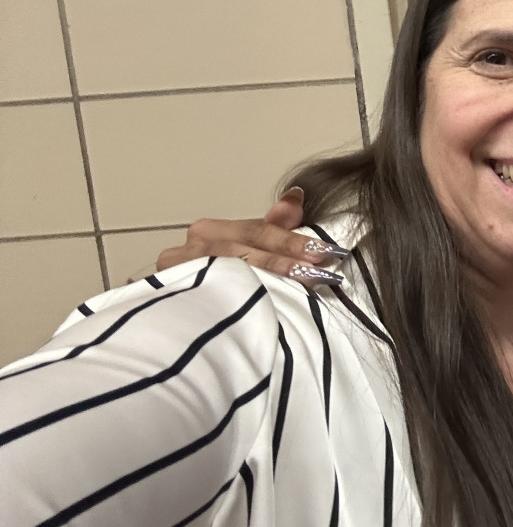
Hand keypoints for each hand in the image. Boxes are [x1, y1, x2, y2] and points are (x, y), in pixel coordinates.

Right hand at [154, 188, 346, 285]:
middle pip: (243, 246)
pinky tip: (266, 302)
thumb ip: (271, 226)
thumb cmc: (217, 284)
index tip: (326, 250)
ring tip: (304, 279)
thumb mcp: (247, 253)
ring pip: (229, 266)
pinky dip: (241, 294)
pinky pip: (211, 293)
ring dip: (270, 272)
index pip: (255, 230)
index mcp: (208, 232)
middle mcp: (190, 247)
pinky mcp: (171, 296)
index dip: (292, 238)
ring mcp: (176, 272)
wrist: (180, 331)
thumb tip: (296, 195)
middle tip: (319, 265)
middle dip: (286, 256)